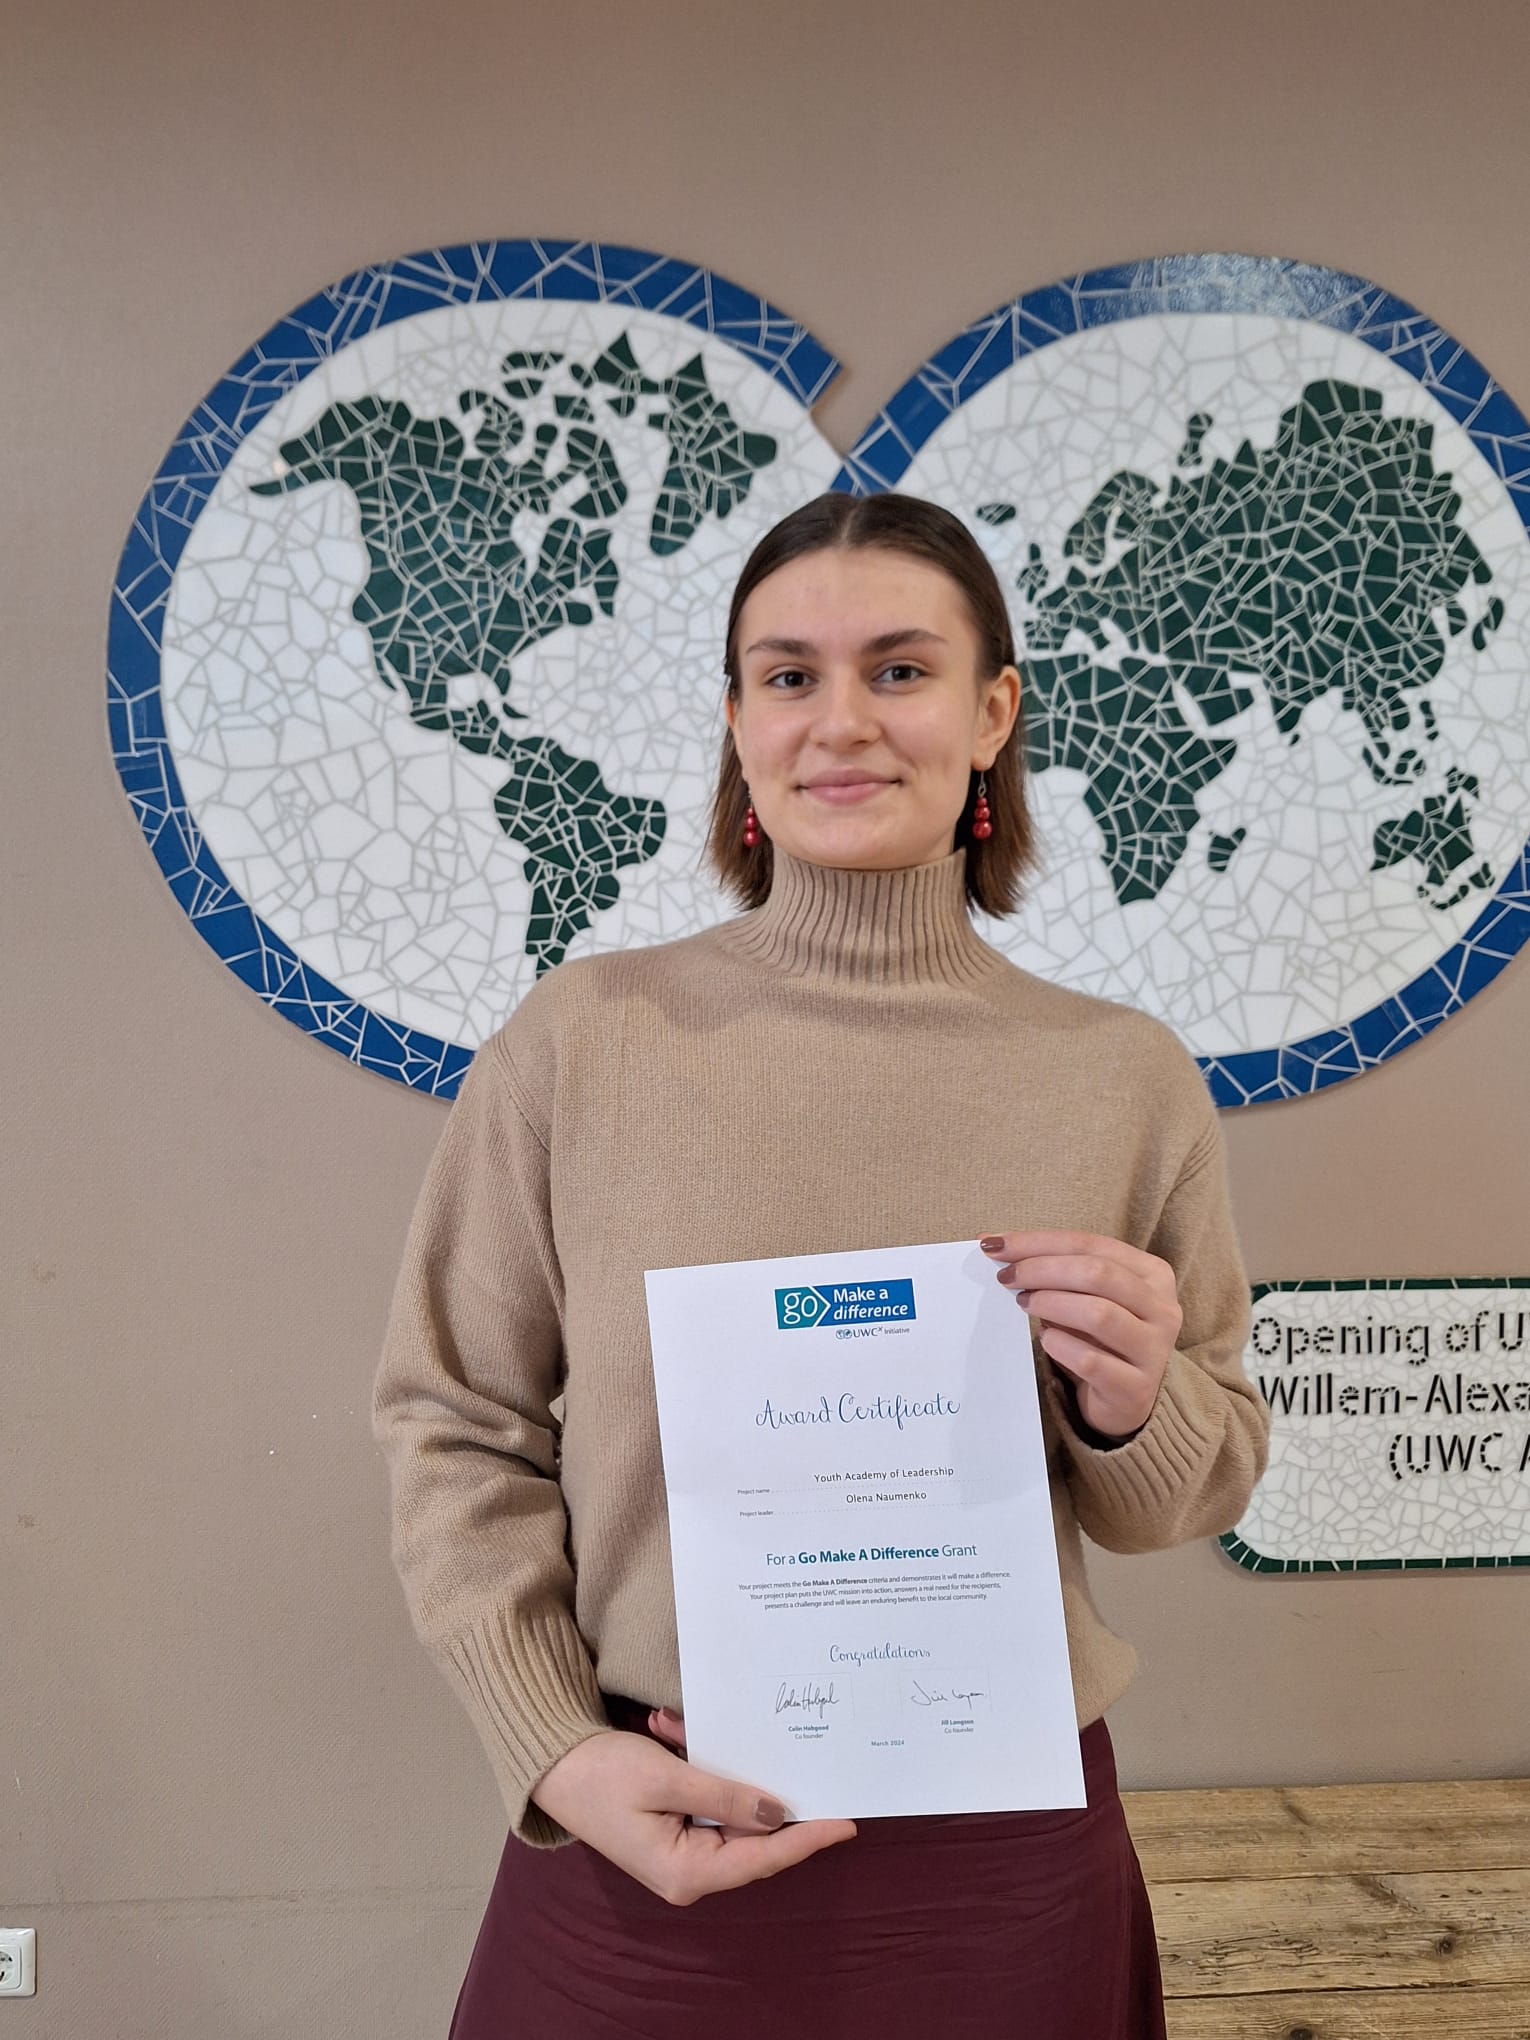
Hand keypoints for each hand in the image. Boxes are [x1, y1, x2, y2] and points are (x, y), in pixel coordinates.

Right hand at [530, 1727, 855, 1904]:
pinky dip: (697, 1760)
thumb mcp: (667, 1779)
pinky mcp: (673, 1827)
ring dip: (718, 1763)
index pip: (763, 1857)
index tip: (846, 1822)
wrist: (549, 1763)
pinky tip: (670, 1729)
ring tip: (677, 1728)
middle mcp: (688, 1870)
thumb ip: (727, 1797)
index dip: (808, 1838)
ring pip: (729, 1807)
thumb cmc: (601, 1774)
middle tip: (799, 1754)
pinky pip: (706, 1796)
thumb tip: (779, 1814)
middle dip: (759, 1785)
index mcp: (687, 1871)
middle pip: (751, 1836)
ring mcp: (680, 1849)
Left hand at [979, 1230, 1181, 1439]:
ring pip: (1098, 1314)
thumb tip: (994, 1243)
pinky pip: (1090, 1360)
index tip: (995, 1246)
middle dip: (1042, 1269)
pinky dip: (1060, 1345)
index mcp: (1153, 1275)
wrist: (1124, 1401)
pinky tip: (1045, 1340)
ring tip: (1024, 1304)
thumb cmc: (1100, 1339)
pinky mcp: (1136, 1388)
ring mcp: (1153, 1350)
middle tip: (1007, 1278)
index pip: (1092, 1244)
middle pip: (1097, 1273)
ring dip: (1051, 1304)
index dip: (1039, 1242)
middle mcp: (1162, 1309)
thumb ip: (1054, 1268)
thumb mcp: (1086, 1297)